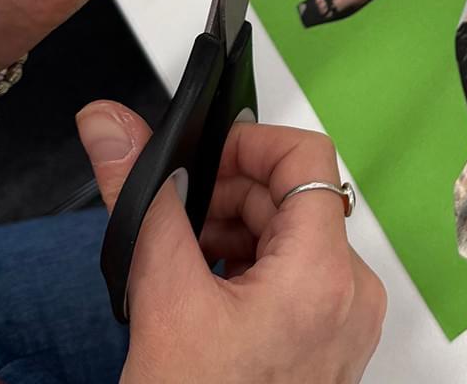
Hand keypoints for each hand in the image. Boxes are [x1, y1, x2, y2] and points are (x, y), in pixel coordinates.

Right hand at [76, 101, 385, 382]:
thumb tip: (115, 129)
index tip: (207, 158)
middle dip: (233, 196)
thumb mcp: (163, 301)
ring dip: (241, 231)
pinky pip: (303, 274)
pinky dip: (257, 267)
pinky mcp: (336, 337)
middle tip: (181, 219)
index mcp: (322, 275)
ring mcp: (349, 317)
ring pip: (298, 235)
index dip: (252, 144)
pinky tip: (213, 289)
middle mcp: (352, 291)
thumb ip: (141, 202)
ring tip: (189, 260)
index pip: (307, 157)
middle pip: (299, 197)